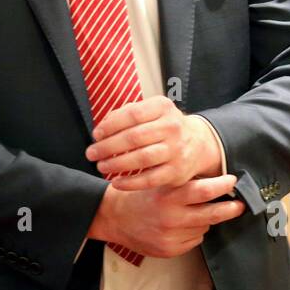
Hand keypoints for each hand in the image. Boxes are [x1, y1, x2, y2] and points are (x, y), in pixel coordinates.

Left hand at [86, 96, 220, 190]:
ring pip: (142, 158)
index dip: (110, 125)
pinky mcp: (177, 172)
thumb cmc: (163, 126)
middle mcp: (172, 127)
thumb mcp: (151, 111)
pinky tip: (116, 182)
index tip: (95, 135)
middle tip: (91, 154)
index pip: (132, 114)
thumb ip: (126, 113)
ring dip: (117, 164)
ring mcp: (177, 150)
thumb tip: (103, 126)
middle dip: (108, 147)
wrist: (198, 144)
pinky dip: (130, 183)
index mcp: (163, 107)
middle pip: (134, 137)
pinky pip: (150, 179)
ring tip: (101, 166)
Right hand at [88, 173, 244, 258]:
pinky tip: (180, 226)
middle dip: (229, 209)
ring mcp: (170, 237)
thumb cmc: (140, 196)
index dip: (222, 186)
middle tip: (240, 205)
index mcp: (167, 197)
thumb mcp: (158, 183)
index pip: (202, 191)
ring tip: (191, 213)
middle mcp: (170, 218)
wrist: (115, 218)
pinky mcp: (169, 250)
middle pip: (211, 214)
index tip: (232, 181)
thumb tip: (215, 182)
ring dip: (204, 220)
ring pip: (203, 228)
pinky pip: (194, 241)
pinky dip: (193, 233)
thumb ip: (182, 184)